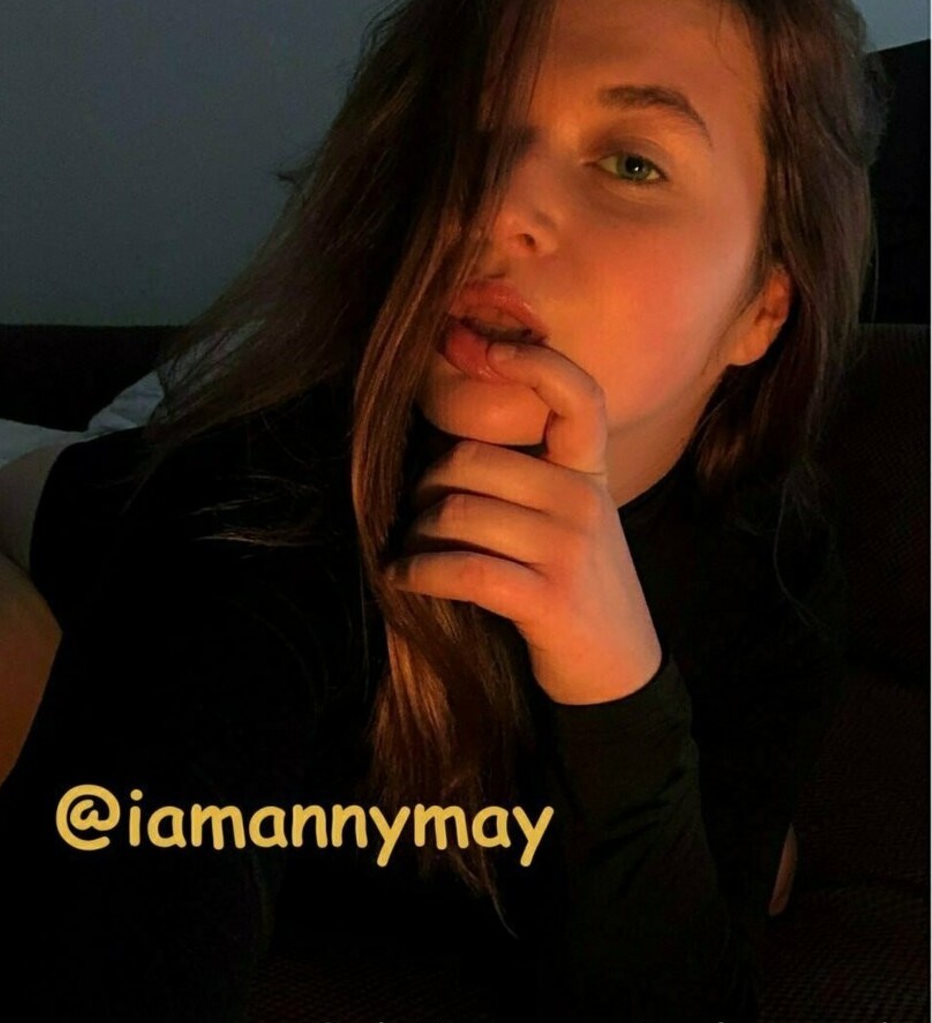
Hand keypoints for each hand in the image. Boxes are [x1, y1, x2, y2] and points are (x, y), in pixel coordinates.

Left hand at [386, 339, 661, 703]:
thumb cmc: (579, 588)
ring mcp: (569, 550)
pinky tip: (403, 578)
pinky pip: (462, 568)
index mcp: (590, 475)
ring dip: (417, 535)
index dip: (536, 364)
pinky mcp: (548, 598)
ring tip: (410, 551)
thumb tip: (450, 455)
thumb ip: (534, 481)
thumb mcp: (575, 522)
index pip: (580, 399)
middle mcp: (583, 502)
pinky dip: (419, 572)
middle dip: (427, 487)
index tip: (488, 350)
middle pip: (472, 462)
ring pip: (458, 514)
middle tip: (416, 514)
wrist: (619, 672)